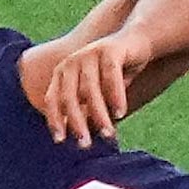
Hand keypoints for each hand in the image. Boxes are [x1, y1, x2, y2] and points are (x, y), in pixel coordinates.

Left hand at [41, 30, 147, 147]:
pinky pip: (111, 77)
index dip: (54, 120)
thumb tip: (80, 136)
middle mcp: (70, 63)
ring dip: (99, 114)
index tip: (60, 141)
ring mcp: (88, 55)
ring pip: (90, 90)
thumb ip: (86, 109)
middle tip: (85, 144)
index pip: (52, 100)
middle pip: (69, 97)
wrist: (137, 43)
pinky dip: (115, 97)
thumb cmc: (114, 73)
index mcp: (62, 73)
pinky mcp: (109, 51)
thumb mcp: (97, 91)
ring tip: (108, 134)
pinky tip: (120, 113)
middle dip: (77, 123)